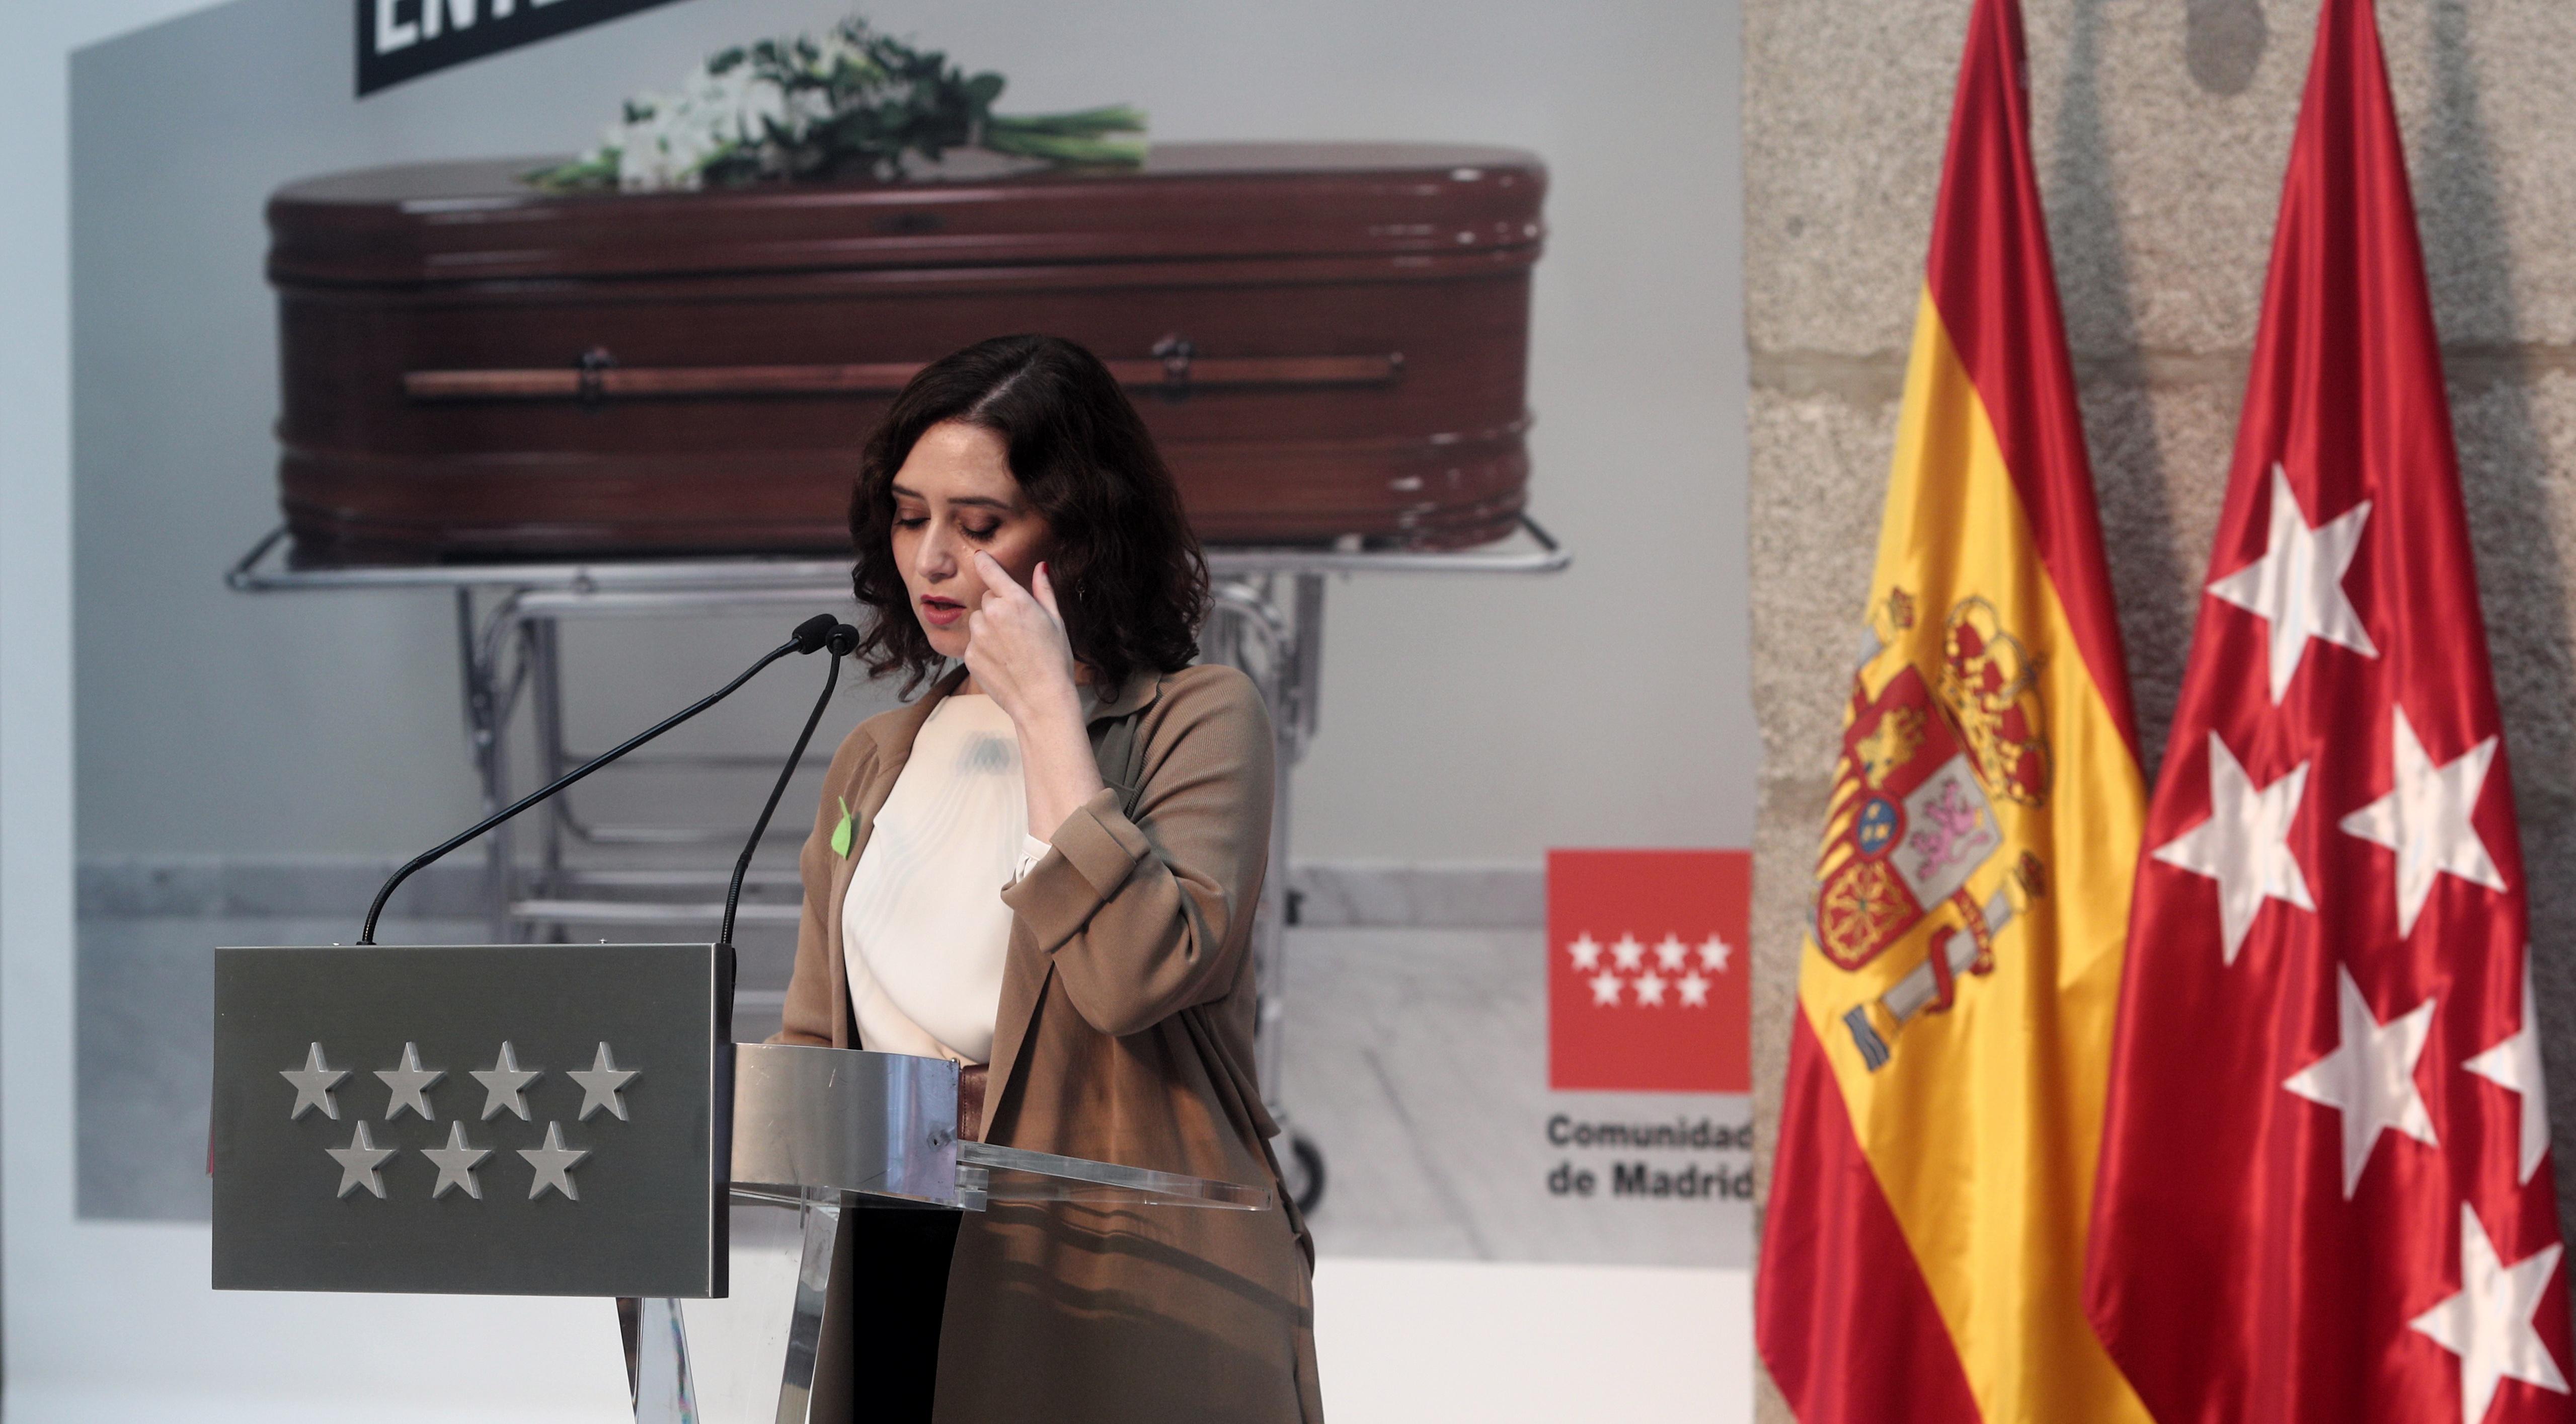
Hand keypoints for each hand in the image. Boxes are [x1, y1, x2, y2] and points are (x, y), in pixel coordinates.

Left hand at [962, 552, 1080, 727]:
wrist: (1041, 700)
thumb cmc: (1054, 661)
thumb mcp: (1055, 621)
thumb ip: (1043, 591)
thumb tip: (1041, 567)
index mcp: (1016, 601)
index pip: (989, 570)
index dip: (984, 562)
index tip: (980, 557)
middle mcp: (992, 614)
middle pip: (987, 598)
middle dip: (999, 606)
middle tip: (1018, 628)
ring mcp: (978, 636)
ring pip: (978, 620)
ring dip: (989, 627)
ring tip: (1010, 647)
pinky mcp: (969, 655)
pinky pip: (973, 643)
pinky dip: (984, 648)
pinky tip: (1003, 661)